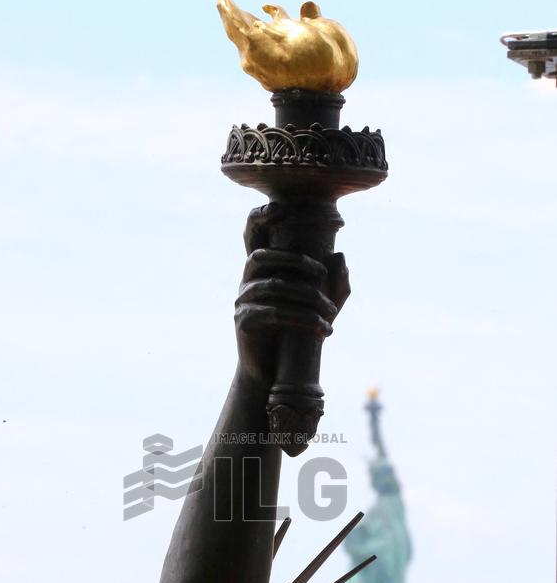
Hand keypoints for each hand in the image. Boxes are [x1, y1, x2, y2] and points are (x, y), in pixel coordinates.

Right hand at [235, 203, 349, 389]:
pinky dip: (300, 319)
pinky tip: (321, 330)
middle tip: (323, 276)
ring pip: (274, 287)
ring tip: (331, 315)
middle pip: (264, 257)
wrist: (274, 373)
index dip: (260, 217)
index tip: (281, 209)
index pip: (252, 235)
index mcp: (263, 271)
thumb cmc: (297, 334)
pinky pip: (272, 313)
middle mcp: (248, 281)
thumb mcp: (321, 308)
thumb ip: (335, 284)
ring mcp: (242, 301)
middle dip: (296, 261)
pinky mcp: (244, 322)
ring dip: (307, 298)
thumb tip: (340, 256)